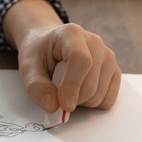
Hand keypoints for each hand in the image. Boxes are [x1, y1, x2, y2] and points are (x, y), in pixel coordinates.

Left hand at [3, 0, 120, 112]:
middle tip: (55, 93)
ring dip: (80, 102)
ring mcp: (108, 57)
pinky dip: (92, 104)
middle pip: (91, 85)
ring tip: (66, 88)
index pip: (81, 60)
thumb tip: (52, 106)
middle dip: (71, 99)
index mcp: (72, 34)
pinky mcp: (114, 71)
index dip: (72, 85)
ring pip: (100, 95)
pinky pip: (108, 99)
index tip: (63, 105)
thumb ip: (36, 86)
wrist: (50, 46)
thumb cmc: (39, 54)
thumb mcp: (27, 67)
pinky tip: (79, 92)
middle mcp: (95, 43)